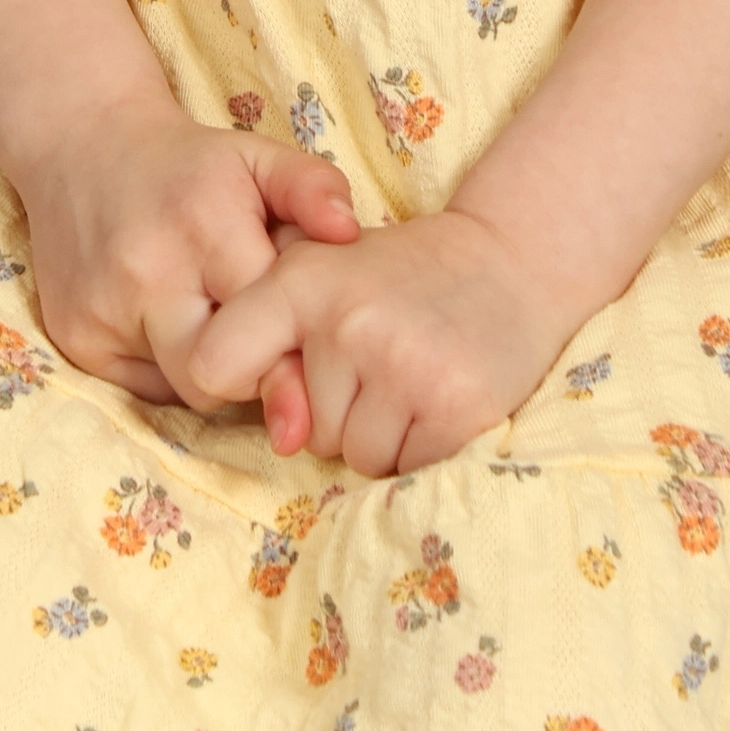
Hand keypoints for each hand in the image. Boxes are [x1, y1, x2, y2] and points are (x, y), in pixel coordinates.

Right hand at [13, 91, 358, 429]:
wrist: (81, 144)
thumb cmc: (189, 163)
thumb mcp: (256, 155)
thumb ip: (313, 187)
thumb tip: (350, 233)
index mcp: (206, 227)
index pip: (265, 326)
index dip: (292, 348)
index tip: (307, 358)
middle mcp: (149, 274)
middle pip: (220, 376)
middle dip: (250, 370)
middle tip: (260, 338)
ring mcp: (104, 311)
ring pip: (181, 388)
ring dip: (209, 370)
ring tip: (214, 322)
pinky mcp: (74, 337)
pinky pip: (141, 388)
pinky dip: (165, 368)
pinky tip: (167, 323)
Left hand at [182, 201, 588, 477]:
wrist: (513, 260)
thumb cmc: (403, 276)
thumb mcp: (324, 270)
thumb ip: (269, 335)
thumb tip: (284, 436)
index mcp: (302, 279)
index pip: (216, 360)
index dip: (236, 380)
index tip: (275, 377)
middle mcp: (349, 322)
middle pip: (305, 430)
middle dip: (340, 412)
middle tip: (384, 360)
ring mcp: (405, 367)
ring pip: (357, 457)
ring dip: (384, 436)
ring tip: (415, 380)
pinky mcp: (456, 409)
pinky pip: (406, 470)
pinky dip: (422, 450)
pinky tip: (441, 400)